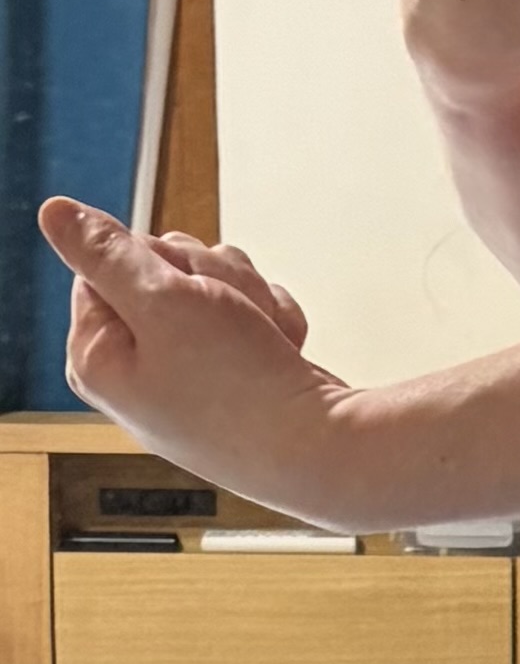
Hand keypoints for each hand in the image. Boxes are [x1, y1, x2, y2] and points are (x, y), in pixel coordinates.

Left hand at [36, 199, 353, 512]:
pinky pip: (249, 309)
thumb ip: (105, 252)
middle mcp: (136, 366)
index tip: (182, 290)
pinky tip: (275, 354)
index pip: (105, 260)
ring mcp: (187, 370)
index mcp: (98, 354)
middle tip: (225, 318)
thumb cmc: (241, 393)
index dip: (154, 259)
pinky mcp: (232, 371)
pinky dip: (269, 322)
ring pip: (210, 281)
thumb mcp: (161, 301)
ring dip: (246, 297)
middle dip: (207, 276)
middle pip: (160, 265)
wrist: (320, 447)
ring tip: (256, 341)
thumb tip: (56, 215)